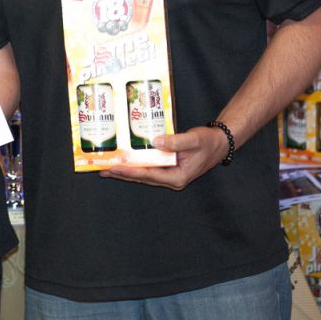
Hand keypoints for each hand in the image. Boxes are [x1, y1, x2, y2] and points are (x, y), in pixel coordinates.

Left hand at [99, 126, 228, 189]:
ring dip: (126, 171)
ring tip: (107, 167)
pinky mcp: (168, 169)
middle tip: (102, 169)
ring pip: (143, 174)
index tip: (113, 168)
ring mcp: (169, 175)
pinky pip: (148, 168)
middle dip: (121, 173)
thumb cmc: (208, 142)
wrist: (218, 144)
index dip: (129, 171)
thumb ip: (175, 141)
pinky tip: (125, 161)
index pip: (147, 174)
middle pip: (142, 177)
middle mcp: (171, 179)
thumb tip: (155, 141)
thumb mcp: (193, 139)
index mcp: (177, 177)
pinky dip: (136, 165)